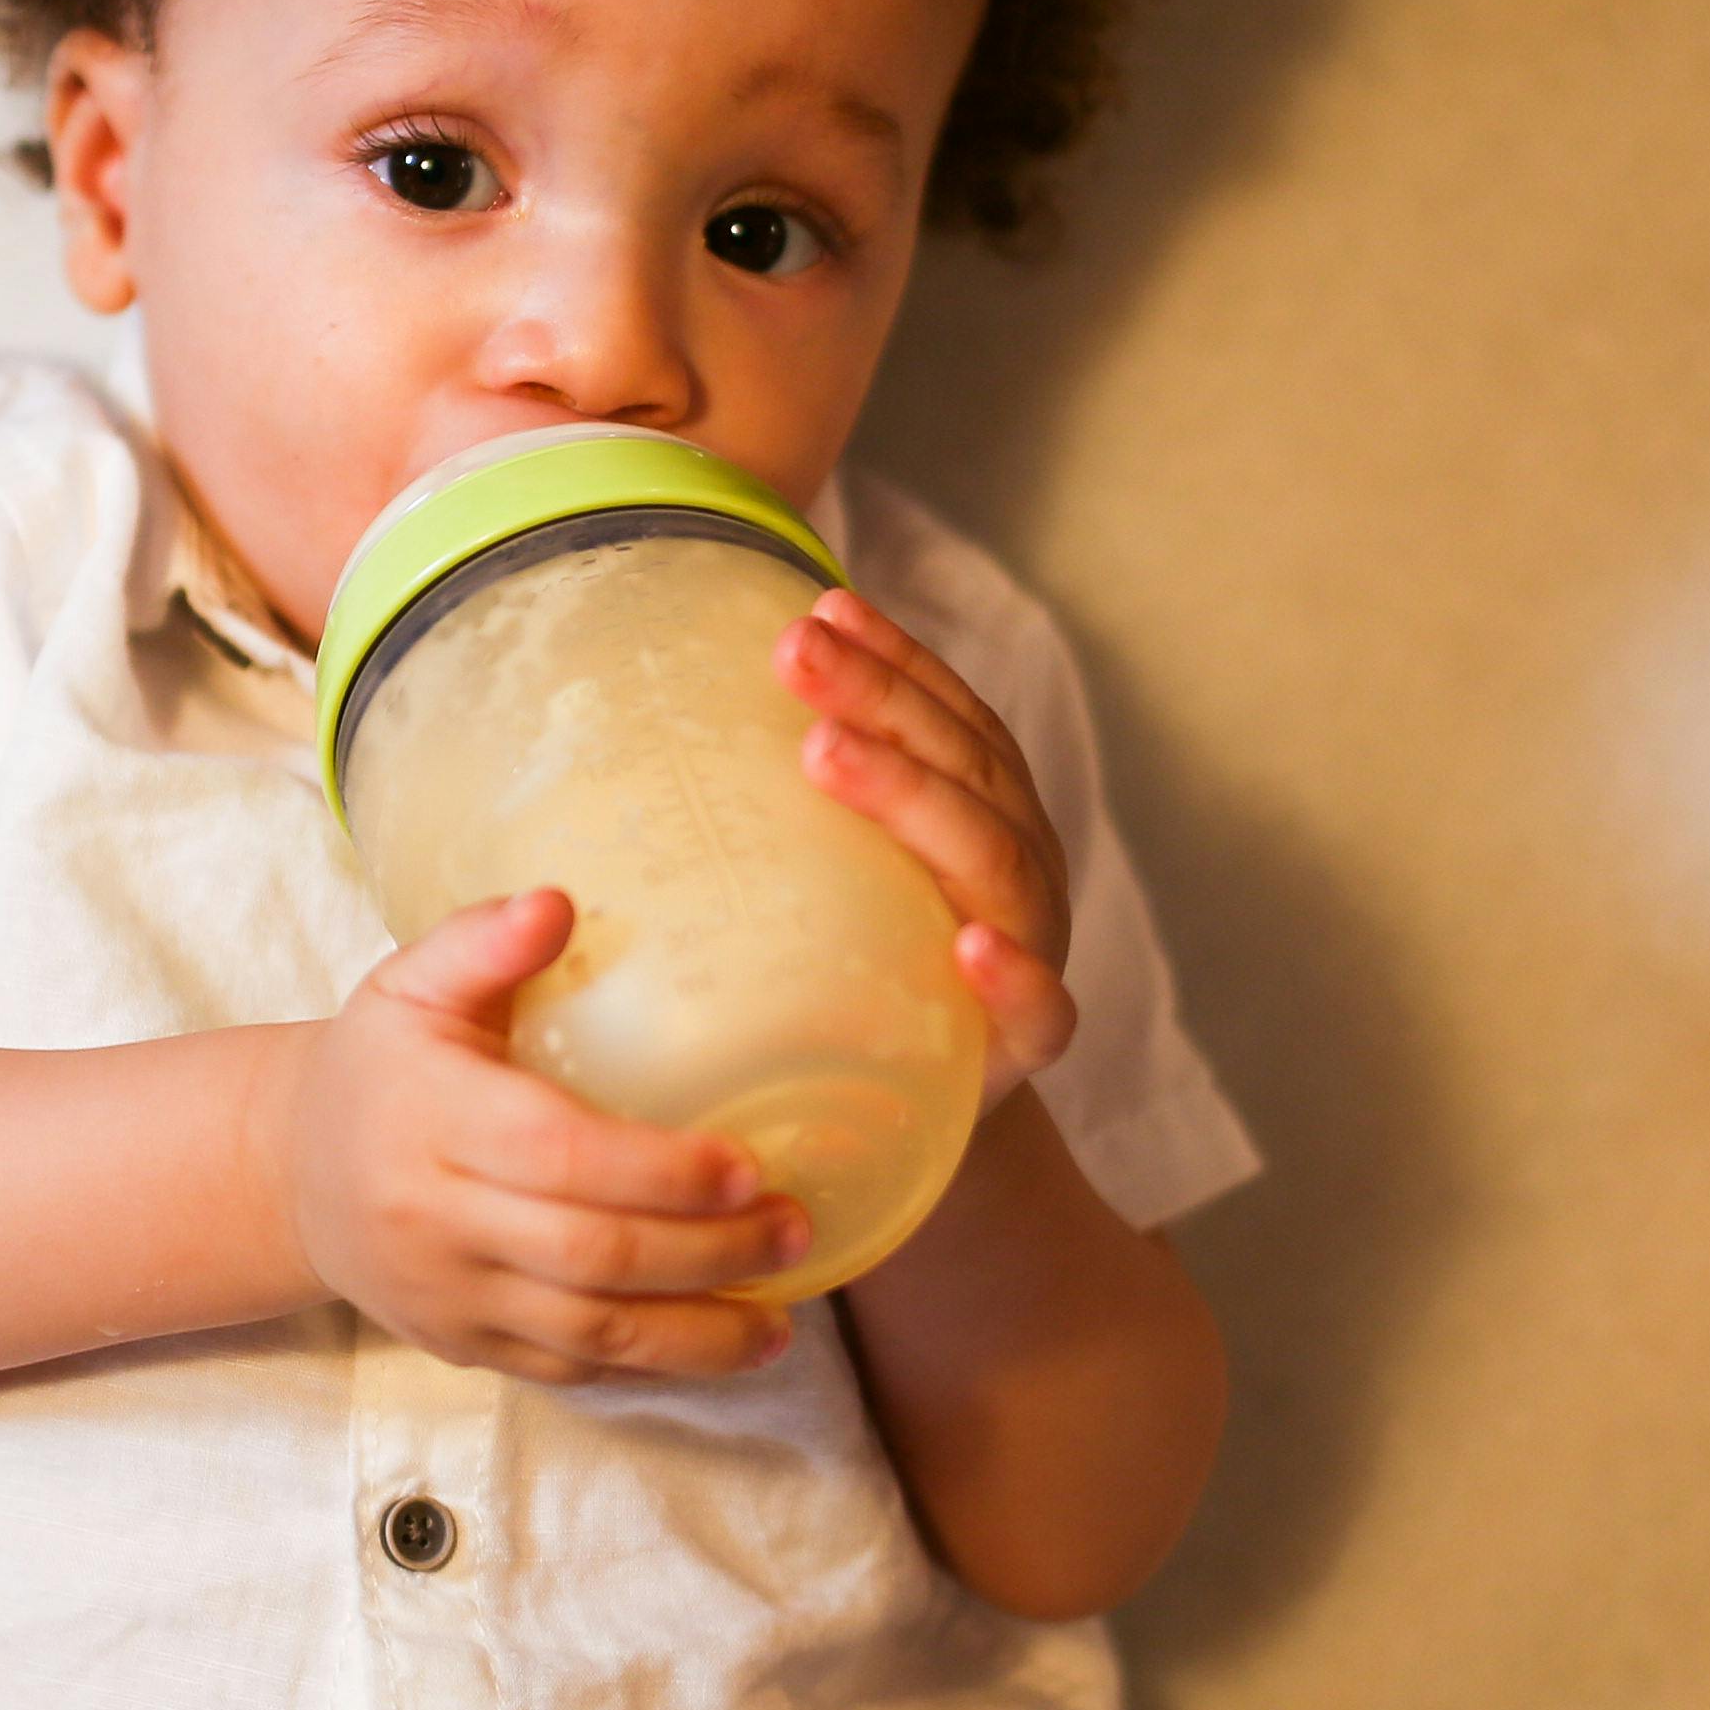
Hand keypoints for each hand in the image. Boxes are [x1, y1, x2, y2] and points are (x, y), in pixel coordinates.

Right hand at [277, 890, 806, 1380]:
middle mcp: (438, 1220)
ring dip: (696, 1334)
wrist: (294, 1174)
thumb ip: (481, 942)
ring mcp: (451, 1296)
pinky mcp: (463, 1347)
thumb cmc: (380, 1066)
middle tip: (794, 1230)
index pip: (559, 1156)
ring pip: (587, 1336)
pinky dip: (648, 1369)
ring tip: (780, 1323)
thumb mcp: (409, 985)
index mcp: (436, 1120)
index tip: (749, 1165)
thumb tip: (557, 901)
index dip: (660, 1170)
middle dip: (707, 1253)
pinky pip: (567, 1373)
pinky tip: (717, 1347)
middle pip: (590, 1255)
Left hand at [778, 589, 1081, 1092]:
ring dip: (914, 798)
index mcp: (983, 807)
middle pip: (961, 765)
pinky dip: (1010, 974)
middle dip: (881, 699)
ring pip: (993, 858)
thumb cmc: (866, 968)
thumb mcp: (832, 875)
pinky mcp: (1031, 1041)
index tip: (821, 603)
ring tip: (830, 753)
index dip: (893, 656)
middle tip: (796, 653)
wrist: (922, 1107)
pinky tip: (971, 946)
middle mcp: (1020, 860)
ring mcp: (1034, 942)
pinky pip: (1037, 1007)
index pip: (946, 714)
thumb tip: (671, 707)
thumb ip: (803, 803)